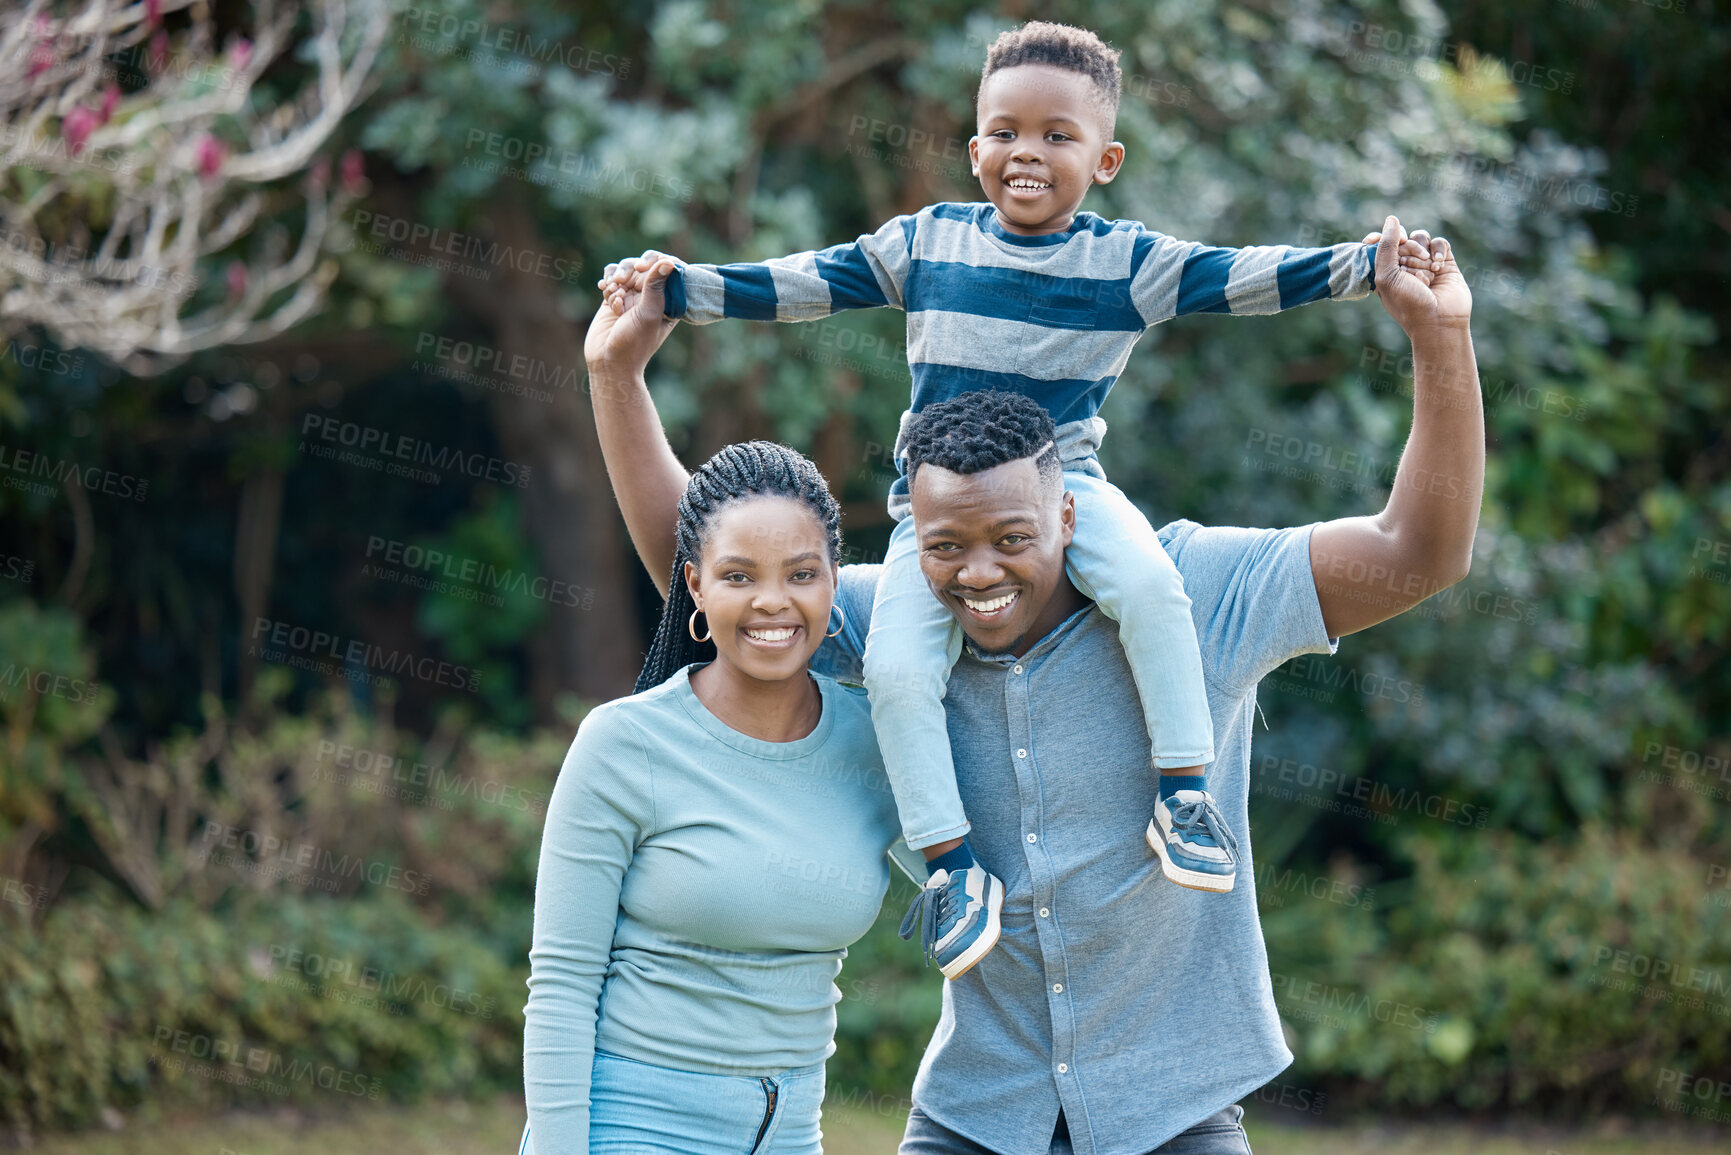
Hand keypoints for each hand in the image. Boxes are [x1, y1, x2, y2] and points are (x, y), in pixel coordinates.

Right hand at [585, 257, 679, 378]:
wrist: (608, 361)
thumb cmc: (634, 343)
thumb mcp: (648, 314)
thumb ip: (656, 287)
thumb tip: (668, 262)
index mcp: (668, 300)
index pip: (668, 268)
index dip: (655, 261)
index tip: (642, 269)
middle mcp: (652, 296)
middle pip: (644, 265)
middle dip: (630, 269)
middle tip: (621, 282)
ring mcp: (632, 296)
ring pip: (625, 269)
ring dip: (617, 276)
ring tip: (613, 294)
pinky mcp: (614, 298)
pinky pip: (611, 278)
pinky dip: (607, 283)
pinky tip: (605, 294)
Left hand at [1363, 215, 1469, 335]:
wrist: (1439, 321)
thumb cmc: (1409, 304)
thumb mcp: (1387, 276)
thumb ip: (1385, 246)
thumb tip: (1392, 219)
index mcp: (1384, 271)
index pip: (1378, 244)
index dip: (1378, 239)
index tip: (1372, 240)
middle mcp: (1404, 265)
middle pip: (1402, 238)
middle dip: (1405, 249)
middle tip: (1408, 266)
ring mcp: (1425, 262)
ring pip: (1420, 238)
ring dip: (1422, 252)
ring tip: (1428, 270)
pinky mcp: (1444, 261)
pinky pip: (1439, 243)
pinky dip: (1438, 250)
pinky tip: (1438, 266)